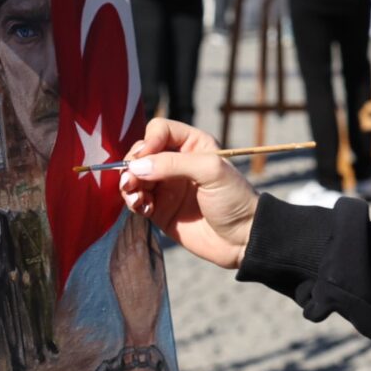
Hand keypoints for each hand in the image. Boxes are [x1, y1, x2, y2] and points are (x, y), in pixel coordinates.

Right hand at [117, 118, 262, 270]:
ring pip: (135, 177)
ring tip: (135, 198)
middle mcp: (177, 162)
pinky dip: (133, 202)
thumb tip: (136, 166)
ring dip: (129, 185)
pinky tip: (143, 208)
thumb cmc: (234, 199)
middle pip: (142, 153)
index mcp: (193, 145)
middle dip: (133, 165)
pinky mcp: (160, 209)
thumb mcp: (211, 171)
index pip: (159, 130)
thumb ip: (174, 164)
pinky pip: (137, 200)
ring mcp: (167, 186)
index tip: (144, 157)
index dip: (148, 141)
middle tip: (131, 182)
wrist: (242, 239)